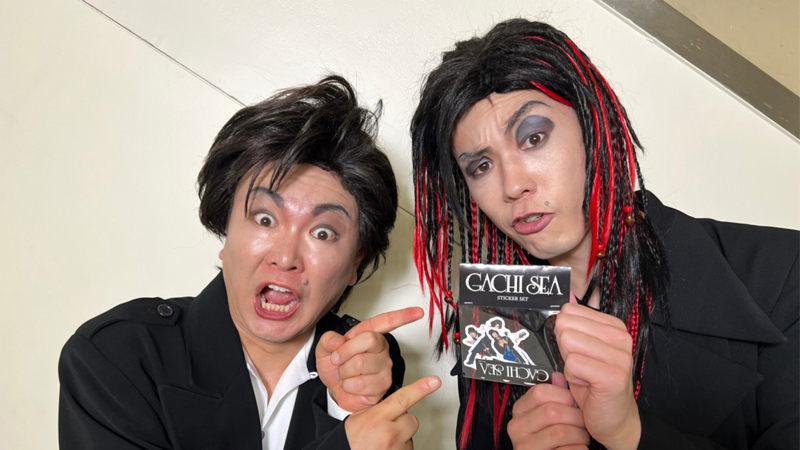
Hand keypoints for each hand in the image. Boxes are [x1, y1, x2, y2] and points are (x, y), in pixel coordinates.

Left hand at [317, 307, 423, 411]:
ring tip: (345, 374)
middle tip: (338, 360)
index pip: (387, 322)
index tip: (418, 312)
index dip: (403, 316)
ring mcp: (385, 366)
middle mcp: (381, 349)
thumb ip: (329, 340)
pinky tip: (351, 385)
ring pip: (361, 363)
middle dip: (344, 353)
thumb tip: (339, 342)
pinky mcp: (384, 384)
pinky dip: (348, 385)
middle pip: (368, 340)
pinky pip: (361, 383)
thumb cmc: (335, 366)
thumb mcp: (325, 348)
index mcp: (369, 334)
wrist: (334, 390)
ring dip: (344, 372)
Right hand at [345, 376, 440, 449]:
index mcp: (377, 419)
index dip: (420, 389)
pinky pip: (406, 448)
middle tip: (387, 428)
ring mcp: (396, 448)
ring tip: (383, 442)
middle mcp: (389, 434)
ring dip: (400, 437)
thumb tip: (390, 402)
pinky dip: (399, 448)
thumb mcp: (357, 419)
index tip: (434, 382)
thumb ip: (376, 409)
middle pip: (411, 419)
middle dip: (402, 421)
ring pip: (409, 436)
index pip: (403, 399)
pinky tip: (386, 449)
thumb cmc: (350, 442)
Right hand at [507, 372, 589, 449]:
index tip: (571, 401)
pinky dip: (579, 449)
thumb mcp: (551, 414)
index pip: (539, 392)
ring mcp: (525, 446)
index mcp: (520, 410)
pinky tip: (576, 448)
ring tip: (581, 436)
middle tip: (581, 422)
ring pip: (561, 432)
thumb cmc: (555, 439)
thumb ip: (554, 394)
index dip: (563, 395)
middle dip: (575, 416)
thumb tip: (559, 376)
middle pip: (552, 411)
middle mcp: (517, 428)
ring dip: (579, 434)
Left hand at [555, 303, 640, 449]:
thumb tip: (566, 299)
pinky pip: (572, 364)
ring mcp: (619, 356)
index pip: (570, 311)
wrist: (613, 418)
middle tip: (581, 366)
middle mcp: (620, 337)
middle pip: (566, 325)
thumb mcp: (582, 349)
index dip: (565, 334)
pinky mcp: (612, 375)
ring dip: (569, 364)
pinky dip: (572, 377)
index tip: (579, 351)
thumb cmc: (595, 384)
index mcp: (613, 327)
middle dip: (565, 349)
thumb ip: (575, 325)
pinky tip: (587, 385)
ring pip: (568, 342)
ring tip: (584, 375)